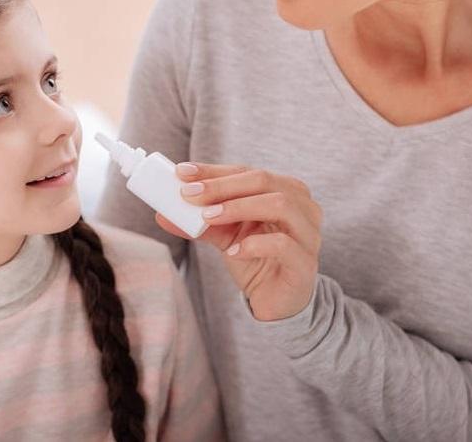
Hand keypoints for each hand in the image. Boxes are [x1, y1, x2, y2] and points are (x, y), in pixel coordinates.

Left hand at [156, 162, 322, 321]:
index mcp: (285, 189)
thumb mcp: (226, 235)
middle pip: (264, 181)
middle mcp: (303, 205)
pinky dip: (254, 244)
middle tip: (190, 195)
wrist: (278, 300)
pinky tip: (233, 251)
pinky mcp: (306, 263)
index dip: (214, 171)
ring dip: (239, 207)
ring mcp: (308, 233)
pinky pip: (283, 244)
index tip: (182, 173)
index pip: (247, 171)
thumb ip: (200, 222)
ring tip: (208, 217)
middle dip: (222, 186)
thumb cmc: (256, 259)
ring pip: (280, 204)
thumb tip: (162, 213)